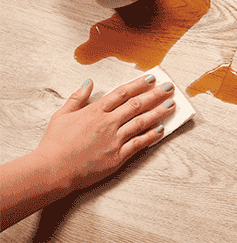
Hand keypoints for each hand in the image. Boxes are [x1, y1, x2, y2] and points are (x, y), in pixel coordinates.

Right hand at [34, 74, 175, 192]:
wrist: (52, 170)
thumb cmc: (54, 144)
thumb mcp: (61, 115)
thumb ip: (77, 98)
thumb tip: (89, 82)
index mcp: (95, 111)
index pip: (122, 93)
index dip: (138, 84)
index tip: (151, 78)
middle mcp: (108, 123)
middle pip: (136, 105)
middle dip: (155, 95)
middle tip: (169, 87)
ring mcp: (114, 139)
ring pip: (141, 122)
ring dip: (158, 112)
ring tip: (172, 105)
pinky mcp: (117, 156)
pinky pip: (139, 143)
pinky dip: (151, 136)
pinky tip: (161, 129)